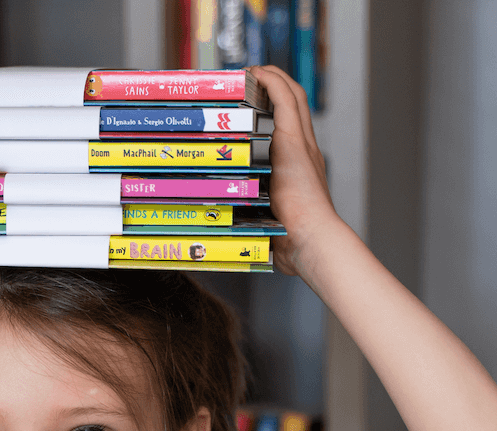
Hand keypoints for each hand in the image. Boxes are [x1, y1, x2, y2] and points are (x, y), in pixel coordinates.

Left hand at [248, 65, 338, 277]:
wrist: (313, 241)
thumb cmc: (294, 242)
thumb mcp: (270, 224)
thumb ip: (255, 219)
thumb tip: (233, 230)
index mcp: (302, 169)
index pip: (294, 129)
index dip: (280, 113)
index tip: (259, 105)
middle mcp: (306, 152)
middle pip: (297, 105)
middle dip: (275, 88)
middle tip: (252, 81)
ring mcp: (303, 145)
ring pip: (293, 96)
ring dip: (272, 79)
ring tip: (251, 72)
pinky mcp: (294, 143)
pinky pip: (285, 99)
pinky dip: (271, 82)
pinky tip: (256, 74)